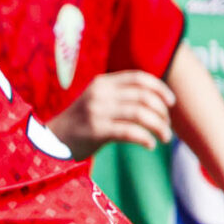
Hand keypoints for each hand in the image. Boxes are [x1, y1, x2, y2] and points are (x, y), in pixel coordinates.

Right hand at [48, 70, 175, 154]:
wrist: (52, 141)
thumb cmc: (80, 124)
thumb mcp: (97, 101)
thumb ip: (119, 96)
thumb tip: (154, 100)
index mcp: (102, 83)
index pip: (139, 78)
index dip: (160, 89)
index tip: (171, 103)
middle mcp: (100, 94)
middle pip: (144, 97)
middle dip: (162, 112)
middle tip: (167, 126)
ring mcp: (97, 112)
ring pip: (140, 114)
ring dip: (159, 126)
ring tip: (165, 138)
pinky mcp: (96, 131)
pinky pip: (130, 132)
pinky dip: (145, 138)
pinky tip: (150, 145)